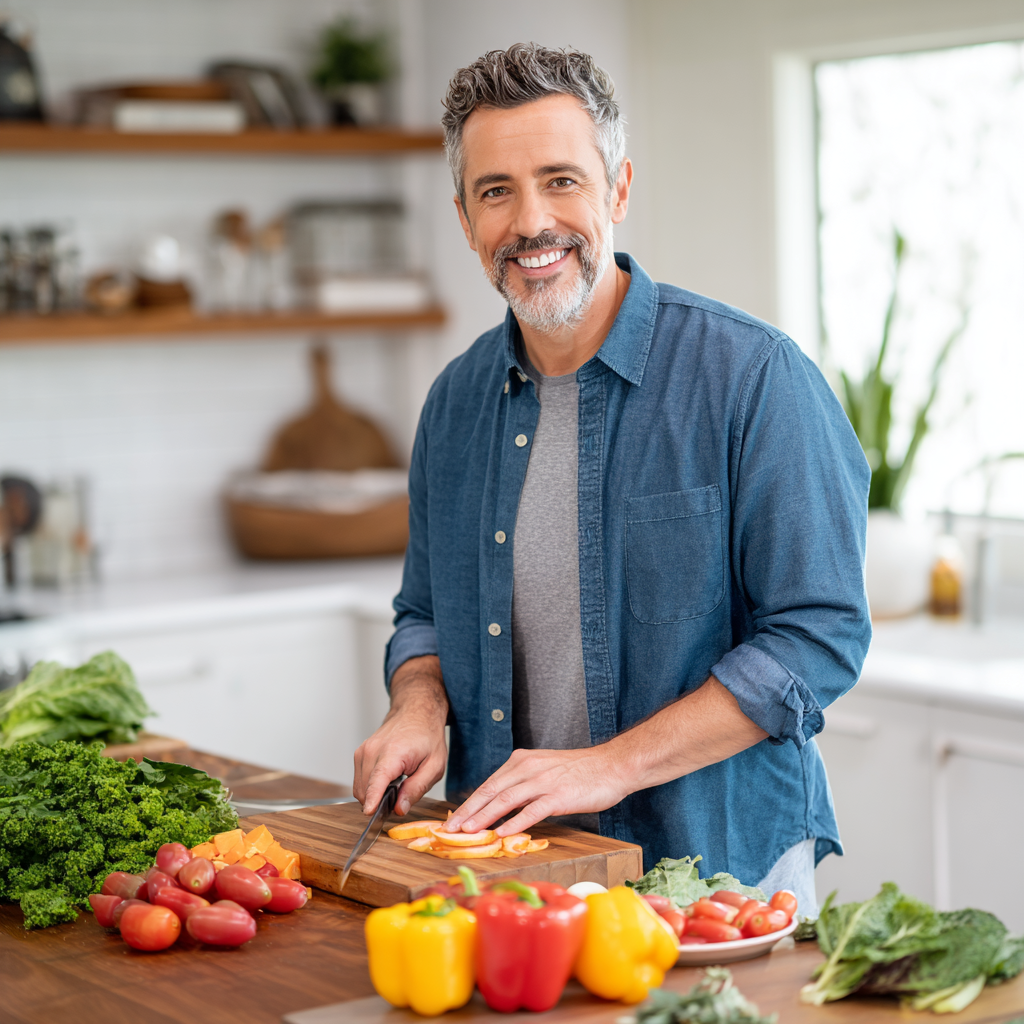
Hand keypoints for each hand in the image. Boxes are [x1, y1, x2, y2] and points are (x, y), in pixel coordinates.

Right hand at [353, 655, 447, 816]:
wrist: (416, 712)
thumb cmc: (427, 736)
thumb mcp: (435, 766)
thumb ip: (417, 789)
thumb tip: (400, 809)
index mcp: (393, 752)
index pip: (378, 779)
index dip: (373, 798)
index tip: (369, 812)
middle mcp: (373, 750)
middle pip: (366, 790)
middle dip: (380, 802)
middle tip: (402, 796)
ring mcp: (363, 751)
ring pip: (360, 789)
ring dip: (375, 795)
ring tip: (397, 784)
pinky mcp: (360, 754)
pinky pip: (360, 781)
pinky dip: (371, 786)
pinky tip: (389, 779)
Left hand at [444, 745, 628, 837]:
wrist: (612, 765)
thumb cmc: (580, 771)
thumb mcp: (544, 770)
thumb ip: (523, 784)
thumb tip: (500, 807)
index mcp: (522, 760)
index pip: (489, 783)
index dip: (470, 803)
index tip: (453, 820)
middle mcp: (528, 767)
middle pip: (491, 790)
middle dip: (469, 811)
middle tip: (451, 829)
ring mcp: (543, 780)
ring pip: (506, 799)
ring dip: (485, 817)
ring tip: (469, 832)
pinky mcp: (559, 795)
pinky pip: (532, 810)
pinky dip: (515, 823)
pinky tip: (502, 834)